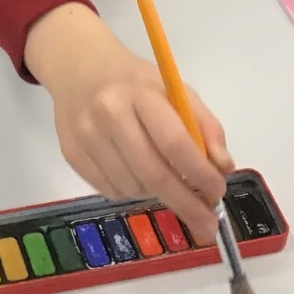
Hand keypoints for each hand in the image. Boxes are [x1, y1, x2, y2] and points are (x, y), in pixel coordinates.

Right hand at [25, 4, 232, 243]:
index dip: (199, 174)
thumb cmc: (134, 81)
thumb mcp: (175, 89)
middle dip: (186, 204)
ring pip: (132, 188)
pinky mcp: (71, 154)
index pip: (174, 143)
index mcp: (140, 93)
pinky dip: (133, 192)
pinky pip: (110, 191)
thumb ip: (205, 125)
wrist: (78, 68)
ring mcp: (86, 137)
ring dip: (158, 196)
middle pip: (153, 174)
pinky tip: (138, 176)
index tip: (217, 193)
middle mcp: (109, 115)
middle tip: (207, 225)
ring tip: (167, 183)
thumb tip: (221, 168)